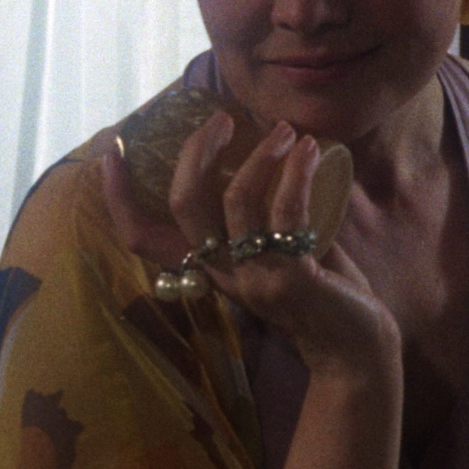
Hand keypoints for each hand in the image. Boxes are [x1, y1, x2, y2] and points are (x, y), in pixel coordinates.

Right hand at [101, 114, 397, 379]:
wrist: (356, 349)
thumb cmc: (323, 292)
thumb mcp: (280, 251)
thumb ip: (264, 216)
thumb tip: (266, 152)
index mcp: (210, 267)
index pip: (142, 237)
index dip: (119, 197)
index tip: (113, 150)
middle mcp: (223, 275)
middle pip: (184, 206)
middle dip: (198, 153)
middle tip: (223, 119)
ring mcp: (254, 278)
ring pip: (236, 202)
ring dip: (261, 156)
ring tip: (287, 130)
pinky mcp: (291, 278)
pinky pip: (287, 212)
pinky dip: (297, 174)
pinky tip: (311, 150)